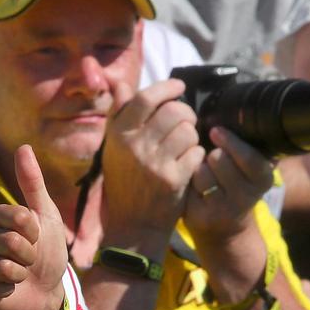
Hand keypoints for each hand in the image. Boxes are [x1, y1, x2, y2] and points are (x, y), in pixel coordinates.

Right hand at [0, 144, 71, 309]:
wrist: (46, 294)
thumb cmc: (47, 254)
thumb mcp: (46, 217)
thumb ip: (32, 183)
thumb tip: (23, 146)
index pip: (14, 216)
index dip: (33, 230)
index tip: (37, 238)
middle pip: (8, 241)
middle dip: (29, 255)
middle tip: (29, 261)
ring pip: (0, 265)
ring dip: (20, 274)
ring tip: (19, 276)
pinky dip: (7, 290)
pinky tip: (7, 291)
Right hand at [99, 77, 201, 244]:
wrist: (133, 225)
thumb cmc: (124, 182)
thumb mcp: (113, 148)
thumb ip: (119, 115)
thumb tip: (122, 83)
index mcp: (118, 135)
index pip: (145, 98)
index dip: (167, 88)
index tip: (179, 86)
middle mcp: (135, 147)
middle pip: (173, 111)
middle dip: (186, 113)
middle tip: (186, 121)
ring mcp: (155, 163)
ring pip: (188, 130)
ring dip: (192, 135)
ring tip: (185, 144)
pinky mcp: (173, 179)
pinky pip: (196, 152)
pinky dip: (196, 155)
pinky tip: (188, 162)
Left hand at [182, 126, 274, 241]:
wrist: (223, 227)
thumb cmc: (234, 184)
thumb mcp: (248, 167)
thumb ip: (248, 145)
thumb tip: (238, 111)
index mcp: (263, 178)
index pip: (249, 157)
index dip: (231, 142)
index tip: (216, 130)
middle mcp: (247, 196)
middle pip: (220, 160)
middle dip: (211, 153)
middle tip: (211, 155)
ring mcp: (224, 208)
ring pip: (202, 172)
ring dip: (198, 167)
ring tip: (203, 171)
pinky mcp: (202, 217)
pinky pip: (188, 186)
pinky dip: (188, 180)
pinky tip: (192, 184)